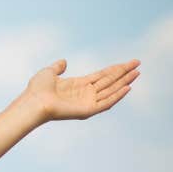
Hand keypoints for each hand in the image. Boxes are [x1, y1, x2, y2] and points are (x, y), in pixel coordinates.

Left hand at [23, 58, 140, 121]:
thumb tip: (64, 61)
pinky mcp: (88, 110)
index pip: (102, 75)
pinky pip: (106, 103)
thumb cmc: (37, 89)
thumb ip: (58, 67)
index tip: (128, 63)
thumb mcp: (48, 72)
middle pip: (110, 81)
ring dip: (124, 82)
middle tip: (138, 64)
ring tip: (137, 73)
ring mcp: (87, 102)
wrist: (33, 102)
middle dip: (124, 73)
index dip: (115, 69)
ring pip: (111, 90)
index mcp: (78, 84)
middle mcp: (85, 93)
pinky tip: (127, 87)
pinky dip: (117, 96)